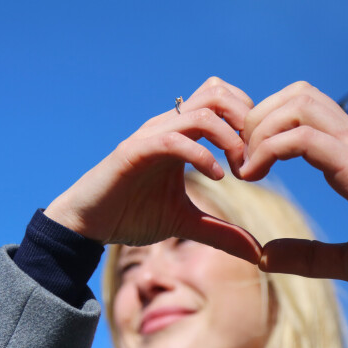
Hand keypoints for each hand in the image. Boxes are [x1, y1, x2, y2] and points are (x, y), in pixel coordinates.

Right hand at [45, 77, 260, 263]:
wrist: (88, 224)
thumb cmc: (132, 214)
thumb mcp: (186, 223)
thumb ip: (221, 232)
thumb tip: (256, 253)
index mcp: (182, 133)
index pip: (223, 100)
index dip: (248, 121)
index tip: (259, 157)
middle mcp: (168, 126)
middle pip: (218, 94)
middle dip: (245, 121)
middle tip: (254, 159)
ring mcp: (150, 136)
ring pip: (201, 113)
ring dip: (229, 140)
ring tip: (239, 171)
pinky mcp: (134, 152)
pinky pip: (174, 140)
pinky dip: (201, 156)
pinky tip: (217, 178)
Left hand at [240, 81, 347, 289]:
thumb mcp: (346, 260)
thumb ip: (306, 256)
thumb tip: (263, 256)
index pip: (300, 111)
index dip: (264, 128)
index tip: (246, 167)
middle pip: (295, 93)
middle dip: (256, 119)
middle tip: (241, 162)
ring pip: (298, 102)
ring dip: (260, 128)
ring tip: (247, 168)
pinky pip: (304, 136)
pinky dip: (271, 148)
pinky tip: (255, 176)